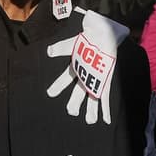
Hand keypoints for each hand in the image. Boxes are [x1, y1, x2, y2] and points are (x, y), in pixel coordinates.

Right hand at [46, 9, 129, 124]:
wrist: (104, 34)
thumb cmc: (89, 37)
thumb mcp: (73, 43)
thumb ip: (61, 48)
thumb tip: (49, 52)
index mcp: (75, 67)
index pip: (65, 79)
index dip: (58, 86)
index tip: (50, 93)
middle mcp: (84, 75)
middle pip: (78, 92)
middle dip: (75, 102)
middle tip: (71, 111)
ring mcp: (95, 79)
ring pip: (91, 97)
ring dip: (91, 109)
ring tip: (90, 121)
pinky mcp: (105, 81)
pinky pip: (105, 97)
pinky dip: (106, 108)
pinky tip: (106, 119)